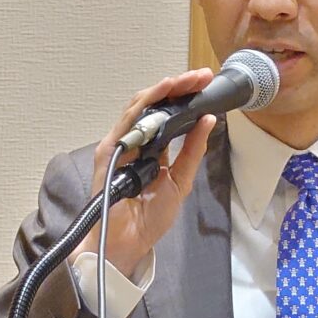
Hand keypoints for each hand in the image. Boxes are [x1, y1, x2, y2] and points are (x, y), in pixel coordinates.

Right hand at [71, 68, 216, 278]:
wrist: (129, 241)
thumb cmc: (151, 215)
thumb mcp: (181, 180)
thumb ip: (193, 151)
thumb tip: (208, 120)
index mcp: (154, 148)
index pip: (169, 115)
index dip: (186, 98)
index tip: (207, 85)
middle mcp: (136, 142)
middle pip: (156, 106)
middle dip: (180, 88)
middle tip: (202, 76)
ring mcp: (122, 144)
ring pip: (141, 106)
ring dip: (165, 89)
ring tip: (187, 79)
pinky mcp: (110, 150)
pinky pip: (128, 120)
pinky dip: (145, 102)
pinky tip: (162, 91)